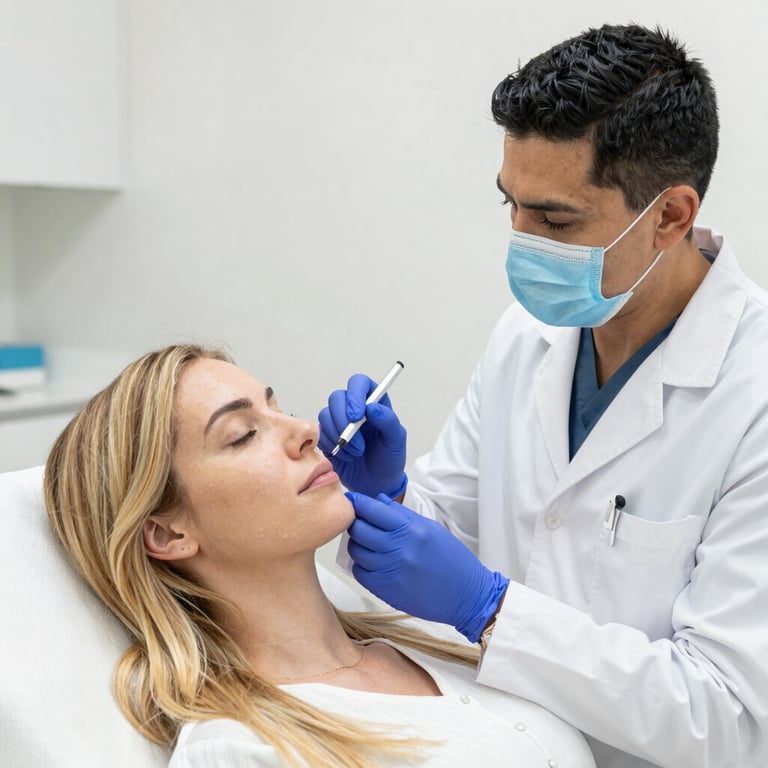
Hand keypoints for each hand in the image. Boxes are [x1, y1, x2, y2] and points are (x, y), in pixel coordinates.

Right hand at [318, 374, 406, 498]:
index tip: (357, 415)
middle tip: (353, 438)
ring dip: (339, 436)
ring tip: (356, 452)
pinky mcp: (327, 436)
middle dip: (343, 419)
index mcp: (373, 402)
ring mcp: (338, 421)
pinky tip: (346, 456)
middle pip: (337, 397)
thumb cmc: (389, 459)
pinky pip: (320, 433)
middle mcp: (354, 407)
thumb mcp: (396, 440)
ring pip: (325, 415)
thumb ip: (388, 421)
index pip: (359, 383)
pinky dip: (331, 445)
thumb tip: (373, 407)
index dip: (355, 394)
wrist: (376, 483)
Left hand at [346, 492, 508, 642]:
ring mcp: (391, 570)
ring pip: (356, 551)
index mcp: (411, 528)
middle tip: (359, 524)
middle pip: (359, 529)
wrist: (468, 594)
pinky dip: (361, 567)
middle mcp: (399, 547)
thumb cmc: (452, 559)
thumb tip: (378, 500)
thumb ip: (401, 514)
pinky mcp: (387, 590)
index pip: (372, 509)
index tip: (351, 500)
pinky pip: (361, 573)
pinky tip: (372, 564)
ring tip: (366, 545)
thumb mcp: (430, 529)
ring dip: (357, 546)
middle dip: (355, 523)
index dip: (357, 502)